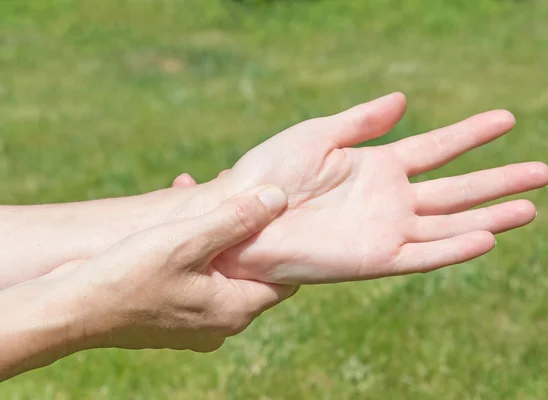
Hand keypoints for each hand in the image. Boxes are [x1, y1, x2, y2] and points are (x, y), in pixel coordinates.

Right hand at [59, 185, 295, 352]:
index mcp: (234, 311)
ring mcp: (195, 325)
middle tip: (230, 195)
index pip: (283, 280)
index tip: (271, 213)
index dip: (280, 244)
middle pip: (249, 272)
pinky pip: (196, 279)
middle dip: (241, 232)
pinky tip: (175, 219)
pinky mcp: (173, 318)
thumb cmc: (129, 275)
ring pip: (220, 271)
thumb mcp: (188, 239)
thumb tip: (279, 198)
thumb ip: (237, 219)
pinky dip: (192, 251)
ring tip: (196, 194)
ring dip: (213, 235)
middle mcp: (221, 325)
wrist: (69, 310)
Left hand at [180, 93, 547, 283]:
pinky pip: (423, 255)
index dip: (471, 134)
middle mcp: (389, 199)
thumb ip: (362, 120)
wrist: (243, 217)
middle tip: (542, 171)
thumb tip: (404, 99)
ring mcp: (385, 231)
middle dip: (498, 179)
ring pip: (451, 223)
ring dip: (491, 215)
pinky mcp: (374, 260)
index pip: (437, 148)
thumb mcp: (318, 134)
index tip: (506, 120)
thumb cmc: (269, 173)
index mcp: (377, 166)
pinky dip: (454, 248)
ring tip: (530, 206)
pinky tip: (487, 235)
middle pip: (457, 189)